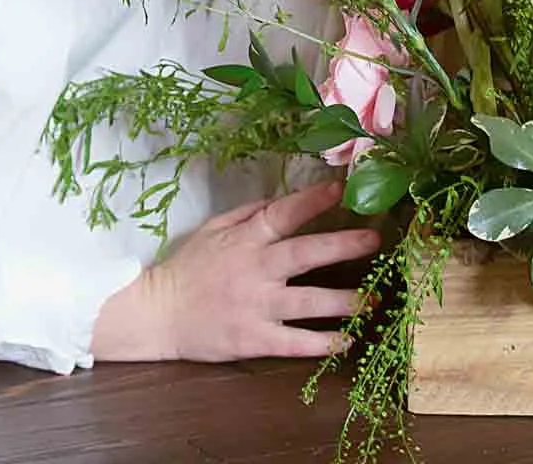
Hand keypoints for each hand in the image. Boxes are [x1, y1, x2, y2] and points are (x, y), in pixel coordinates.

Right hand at [91, 182, 380, 362]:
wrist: (157, 314)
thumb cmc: (188, 267)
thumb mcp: (213, 228)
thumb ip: (248, 213)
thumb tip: (283, 199)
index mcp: (245, 239)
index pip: (283, 214)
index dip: (312, 200)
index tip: (342, 188)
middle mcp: (254, 270)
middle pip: (305, 254)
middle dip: (342, 246)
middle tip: (375, 240)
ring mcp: (255, 307)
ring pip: (307, 302)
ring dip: (343, 301)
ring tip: (372, 299)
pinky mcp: (253, 340)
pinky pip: (294, 342)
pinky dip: (322, 343)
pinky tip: (347, 341)